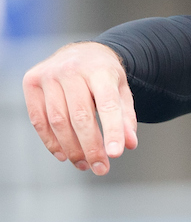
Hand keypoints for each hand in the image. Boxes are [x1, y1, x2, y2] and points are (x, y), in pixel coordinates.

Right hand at [23, 42, 137, 174]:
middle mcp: (71, 69)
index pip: (107, 105)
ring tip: (85, 164)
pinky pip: (38, 119)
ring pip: (58, 121)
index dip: (112, 131)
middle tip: (101, 168)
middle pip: (80, 116)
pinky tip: (64, 155)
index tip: (115, 155)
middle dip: (91, 147)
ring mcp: (49, 74)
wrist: (82, 52)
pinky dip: (51, 141)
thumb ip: (126, 117)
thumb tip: (128, 144)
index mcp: (100, 69)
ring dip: (71, 148)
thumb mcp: (123, 92)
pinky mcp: (31, 82)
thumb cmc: (104, 77)